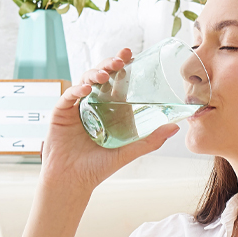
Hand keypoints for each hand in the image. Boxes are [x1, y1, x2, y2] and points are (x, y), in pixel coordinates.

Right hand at [39, 47, 179, 196]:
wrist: (73, 181)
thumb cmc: (98, 168)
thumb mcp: (128, 152)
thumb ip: (150, 140)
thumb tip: (176, 127)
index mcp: (109, 109)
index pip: (117, 82)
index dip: (123, 67)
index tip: (131, 55)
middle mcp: (93, 104)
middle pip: (101, 76)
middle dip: (110, 64)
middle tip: (120, 60)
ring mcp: (76, 107)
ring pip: (85, 81)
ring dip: (95, 74)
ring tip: (104, 76)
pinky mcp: (61, 112)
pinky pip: (69, 95)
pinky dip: (77, 89)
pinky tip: (86, 89)